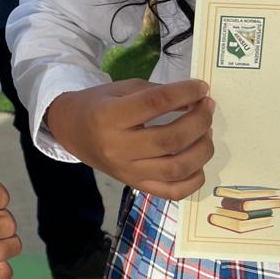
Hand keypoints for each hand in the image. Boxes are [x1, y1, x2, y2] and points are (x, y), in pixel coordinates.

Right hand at [46, 78, 214, 200]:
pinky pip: (173, 192)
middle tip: (207, 107)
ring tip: (206, 132)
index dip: (184, 93)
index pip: (155, 104)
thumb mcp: (121, 89)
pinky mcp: (136, 185)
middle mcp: (117, 148)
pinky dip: (194, 180)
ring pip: (176, 168)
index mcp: (109, 116)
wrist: (71, 130)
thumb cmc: (98, 105)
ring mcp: (127, 172)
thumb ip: (157, 93)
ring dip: (202, 149)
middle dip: (199, 121)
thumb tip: (195, 100)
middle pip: (170, 140)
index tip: (201, 87)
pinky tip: (198, 162)